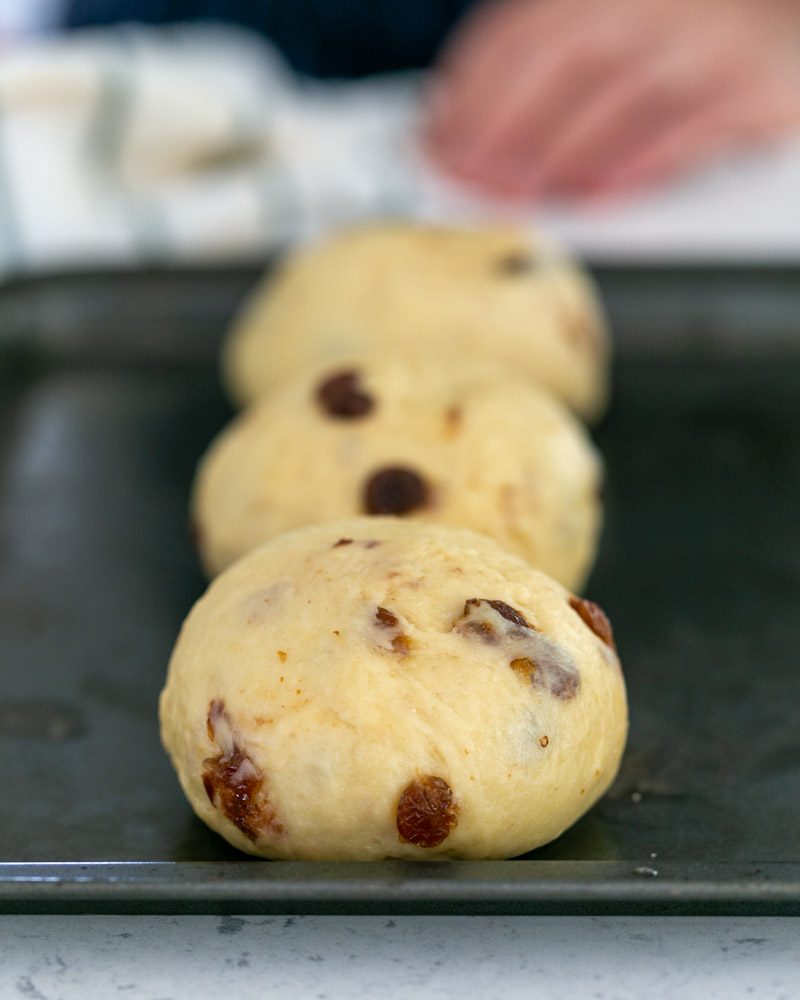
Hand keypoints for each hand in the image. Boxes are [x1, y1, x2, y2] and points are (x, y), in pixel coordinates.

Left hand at [425, 0, 799, 199]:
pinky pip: (691, 129)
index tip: (436, 140)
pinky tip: (599, 197)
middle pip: (564, 54)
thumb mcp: (610, 36)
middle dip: (504, 123)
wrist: (786, 38)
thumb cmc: (687, 43)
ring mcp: (709, 40)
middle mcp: (656, 1)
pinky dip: (639, 165)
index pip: (523, 26)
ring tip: (520, 196)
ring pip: (623, 93)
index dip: (470, 88)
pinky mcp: (753, 89)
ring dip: (561, 152)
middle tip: (469, 178)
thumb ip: (546, 71)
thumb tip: (463, 126)